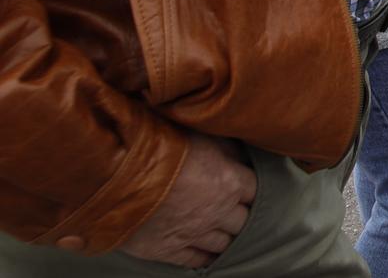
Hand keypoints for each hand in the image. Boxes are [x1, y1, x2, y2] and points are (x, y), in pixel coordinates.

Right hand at [114, 134, 256, 267]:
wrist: (121, 176)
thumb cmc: (163, 149)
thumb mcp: (203, 137)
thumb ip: (226, 149)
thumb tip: (242, 153)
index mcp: (230, 183)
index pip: (256, 190)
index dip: (254, 189)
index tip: (253, 188)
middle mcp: (218, 211)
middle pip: (243, 220)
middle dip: (243, 216)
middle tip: (243, 214)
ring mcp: (194, 233)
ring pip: (223, 243)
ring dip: (227, 238)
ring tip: (229, 235)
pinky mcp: (169, 249)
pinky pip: (196, 260)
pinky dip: (206, 259)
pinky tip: (211, 257)